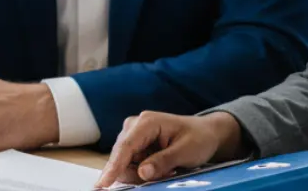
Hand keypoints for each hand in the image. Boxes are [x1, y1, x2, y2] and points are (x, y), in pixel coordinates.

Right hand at [95, 111, 245, 188]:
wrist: (205, 134)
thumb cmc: (198, 138)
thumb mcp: (186, 151)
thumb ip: (164, 161)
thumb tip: (142, 173)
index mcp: (147, 122)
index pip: (125, 147)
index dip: (113, 167)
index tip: (103, 184)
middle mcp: (135, 126)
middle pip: (121, 158)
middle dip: (136, 173)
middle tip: (165, 174)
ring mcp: (133, 136)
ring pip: (124, 164)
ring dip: (140, 174)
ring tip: (166, 169)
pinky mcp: (135, 146)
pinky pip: (130, 166)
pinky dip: (142, 172)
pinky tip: (160, 168)